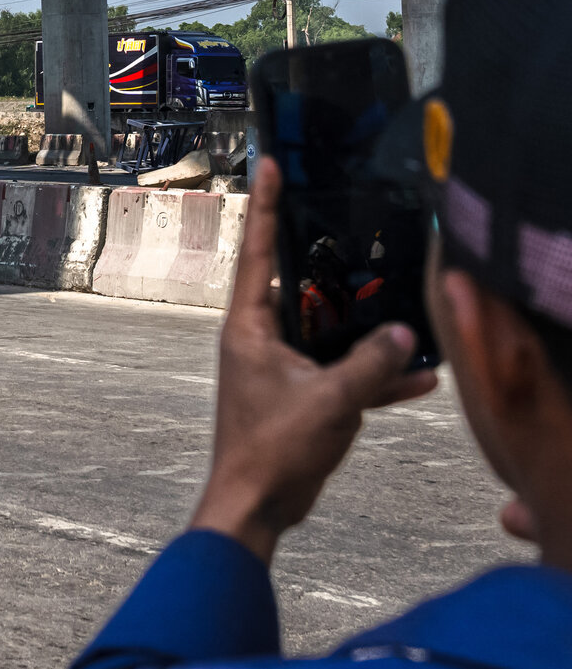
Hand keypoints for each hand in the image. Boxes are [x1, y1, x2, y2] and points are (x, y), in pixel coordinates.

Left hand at [190, 160, 437, 563]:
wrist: (256, 504)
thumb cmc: (273, 448)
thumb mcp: (330, 401)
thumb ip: (370, 365)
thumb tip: (405, 333)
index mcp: (249, 325)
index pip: (258, 250)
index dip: (267, 205)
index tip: (268, 163)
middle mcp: (259, 337)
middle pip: (297, 284)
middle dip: (327, 262)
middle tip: (350, 226)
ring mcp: (278, 366)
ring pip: (325, 330)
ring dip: (361, 327)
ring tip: (400, 308)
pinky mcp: (299, 394)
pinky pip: (339, 371)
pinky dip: (372, 373)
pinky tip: (419, 379)